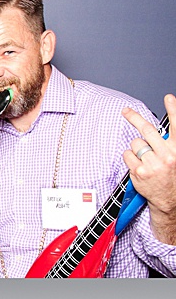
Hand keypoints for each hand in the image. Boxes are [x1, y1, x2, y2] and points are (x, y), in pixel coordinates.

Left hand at [122, 94, 175, 243]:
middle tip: (126, 111)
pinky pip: (127, 155)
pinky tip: (138, 166)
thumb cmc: (173, 177)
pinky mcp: (139, 171)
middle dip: (134, 118)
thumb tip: (159, 130)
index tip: (169, 97)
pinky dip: (130, 158)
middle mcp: (168, 155)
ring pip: (136, 143)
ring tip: (145, 158)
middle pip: (147, 129)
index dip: (174, 109)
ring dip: (136, 148)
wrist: (171, 201)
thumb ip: (170, 143)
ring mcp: (153, 163)